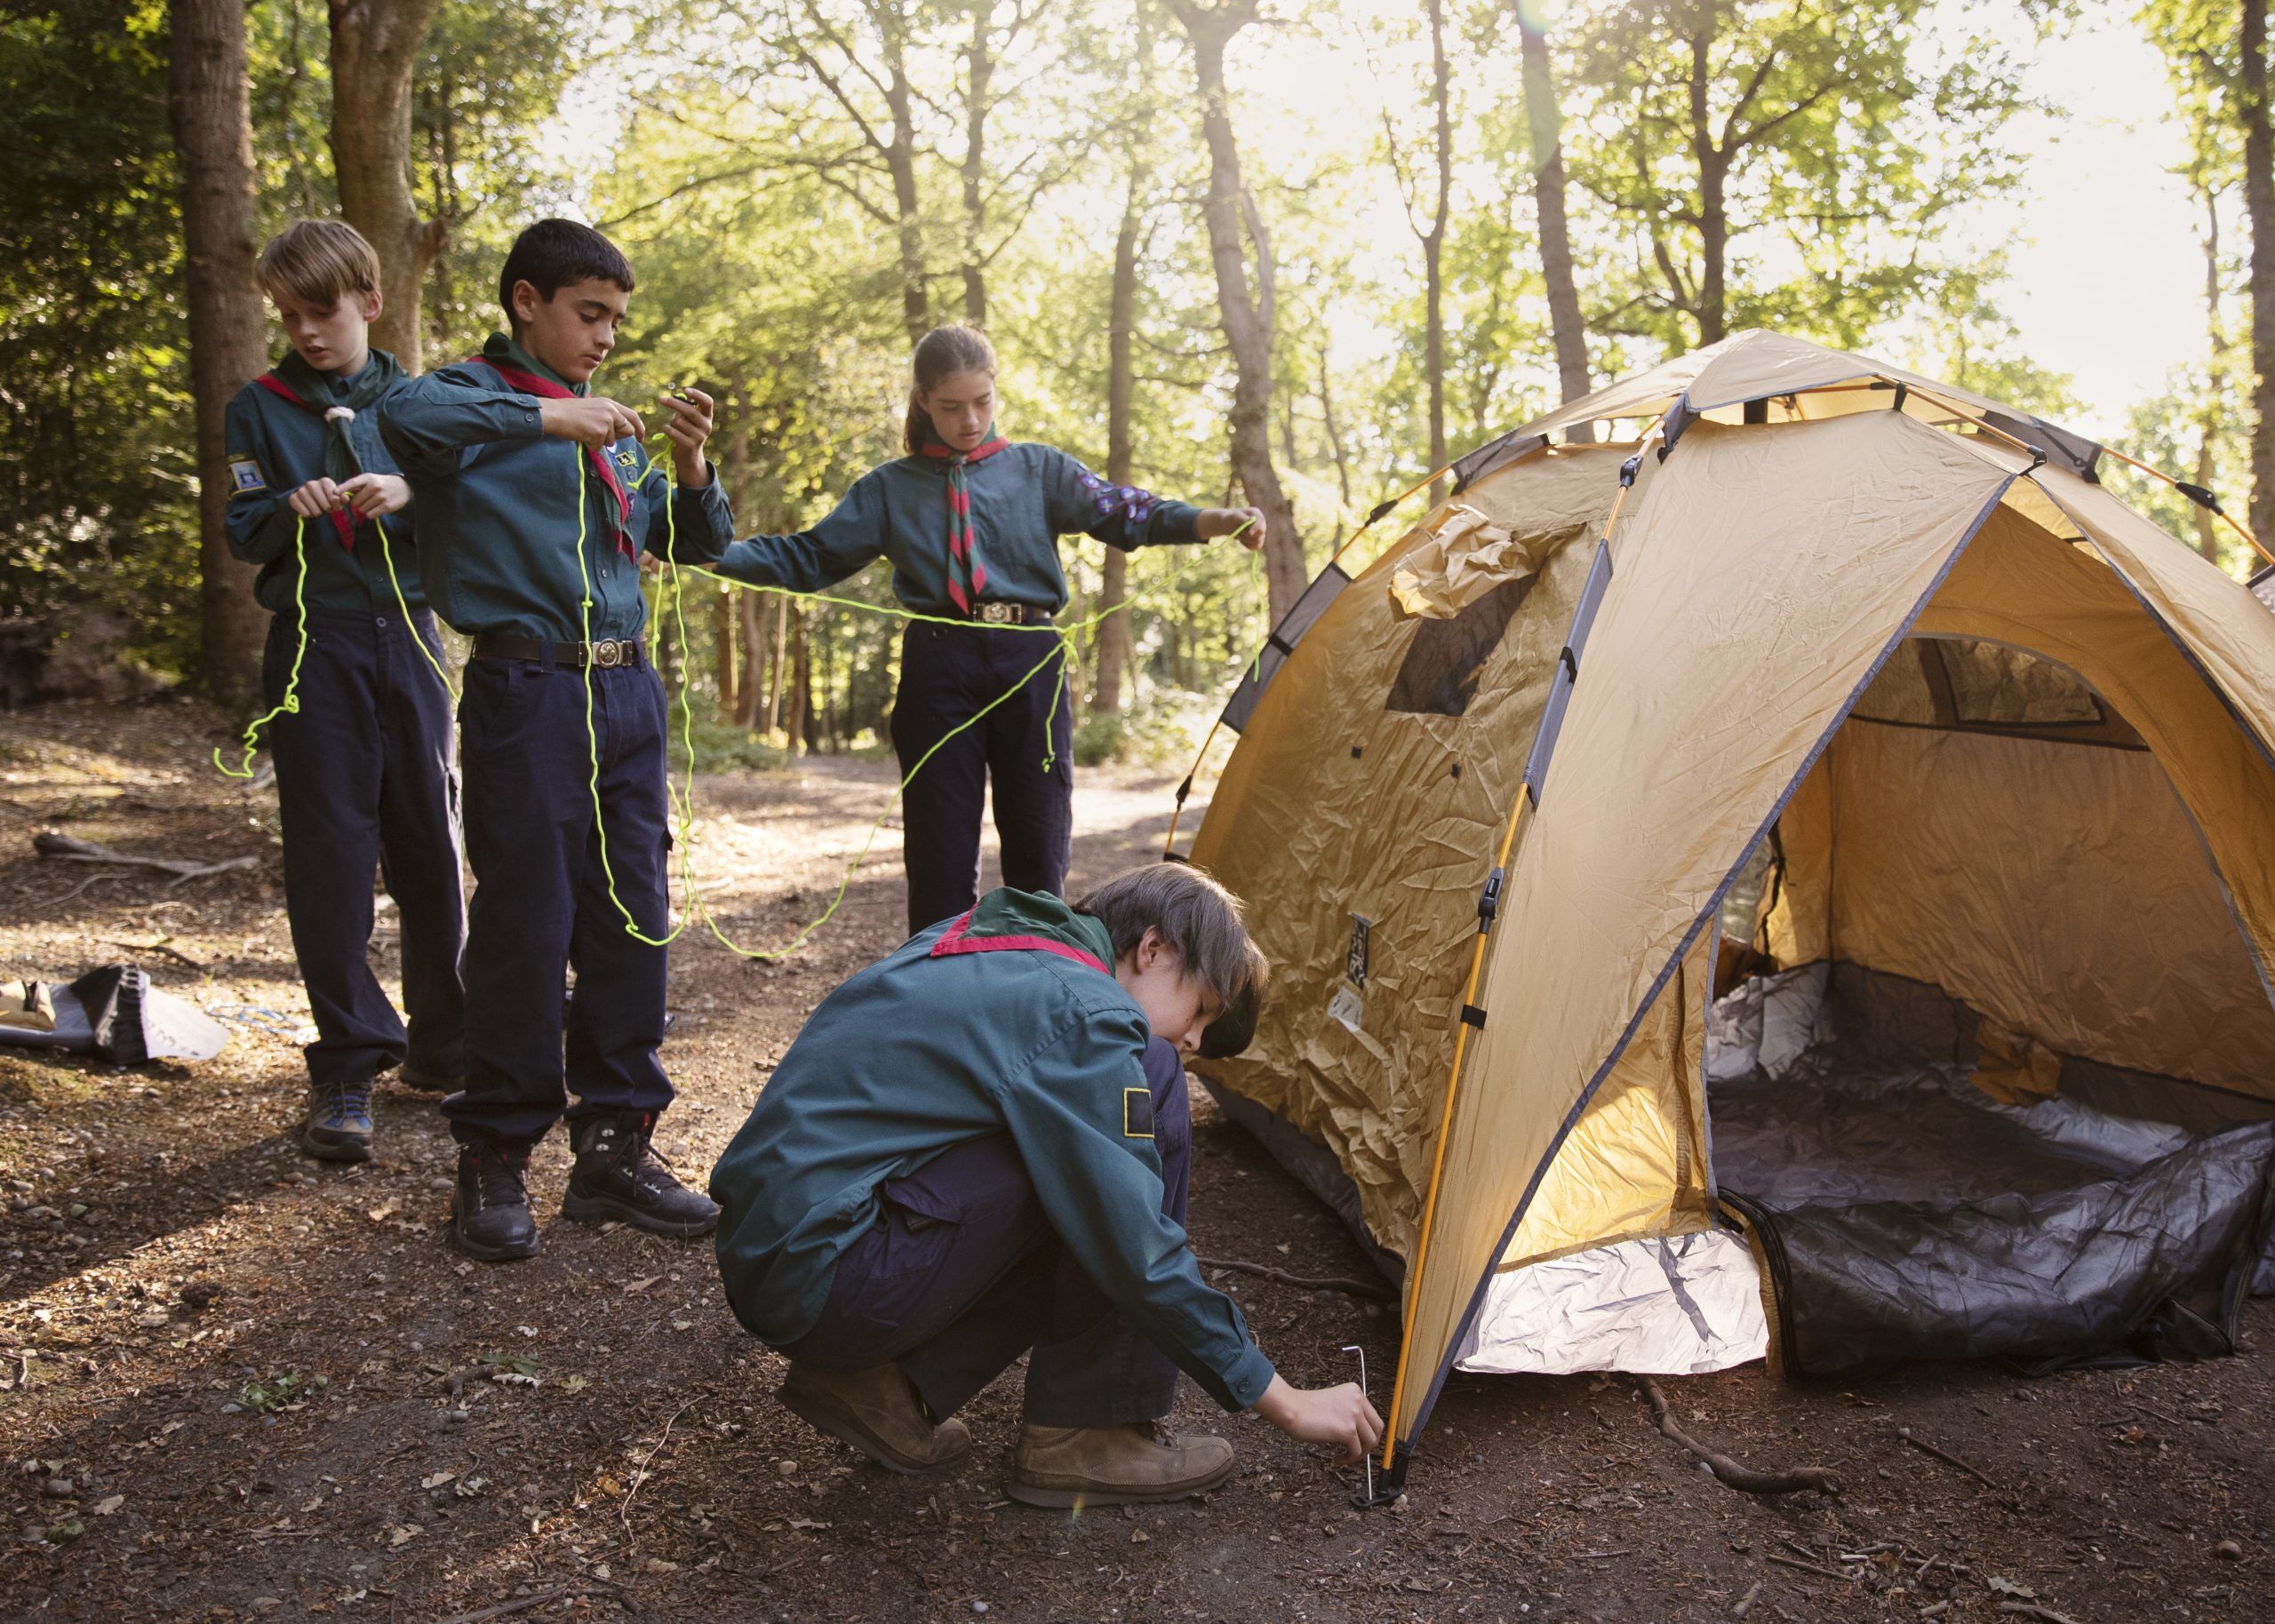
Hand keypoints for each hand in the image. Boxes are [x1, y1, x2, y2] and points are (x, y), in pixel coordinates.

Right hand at [286, 477, 342, 518]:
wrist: (306, 500)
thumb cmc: (325, 499)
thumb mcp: (336, 499)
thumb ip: (342, 499)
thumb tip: (345, 498)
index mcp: (325, 481)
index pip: (335, 499)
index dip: (336, 506)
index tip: (333, 504)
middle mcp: (312, 484)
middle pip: (326, 506)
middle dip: (327, 510)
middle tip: (324, 507)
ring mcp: (301, 490)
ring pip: (316, 512)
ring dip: (318, 513)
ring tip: (317, 508)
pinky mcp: (293, 498)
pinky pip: (306, 514)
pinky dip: (309, 515)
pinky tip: (308, 510)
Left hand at [338, 472, 409, 518]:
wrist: (404, 487)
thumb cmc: (382, 483)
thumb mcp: (371, 479)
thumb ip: (357, 485)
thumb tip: (340, 493)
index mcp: (368, 478)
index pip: (353, 483)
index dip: (342, 488)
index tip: (335, 493)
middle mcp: (374, 486)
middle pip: (355, 502)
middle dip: (356, 504)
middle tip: (363, 501)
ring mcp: (381, 497)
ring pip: (362, 509)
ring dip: (364, 509)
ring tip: (372, 504)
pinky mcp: (387, 506)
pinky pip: (370, 515)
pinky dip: (370, 514)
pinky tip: (376, 509)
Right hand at [542, 395, 646, 450]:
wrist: (555, 414)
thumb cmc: (571, 413)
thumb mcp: (594, 409)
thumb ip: (609, 418)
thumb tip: (625, 432)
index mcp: (609, 404)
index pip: (633, 416)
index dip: (640, 428)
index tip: (641, 438)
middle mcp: (611, 410)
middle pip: (628, 430)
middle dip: (617, 437)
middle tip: (601, 436)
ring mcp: (606, 421)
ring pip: (612, 441)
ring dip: (599, 441)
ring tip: (585, 431)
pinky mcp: (599, 431)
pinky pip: (599, 446)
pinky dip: (590, 445)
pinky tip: (581, 435)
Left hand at [659, 387, 715, 487]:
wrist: (689, 456)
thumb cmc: (686, 432)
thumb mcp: (690, 419)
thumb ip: (686, 408)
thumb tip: (676, 396)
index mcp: (707, 417)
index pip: (707, 402)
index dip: (697, 394)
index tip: (684, 389)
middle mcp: (706, 426)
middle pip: (689, 410)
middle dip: (673, 403)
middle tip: (661, 399)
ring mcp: (699, 437)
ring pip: (677, 421)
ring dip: (671, 423)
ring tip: (674, 428)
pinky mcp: (689, 445)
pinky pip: (672, 431)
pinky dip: (667, 430)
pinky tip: (669, 433)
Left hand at [1201, 506, 1265, 548]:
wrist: (1229, 525)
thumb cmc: (1231, 519)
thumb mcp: (1234, 517)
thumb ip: (1242, 519)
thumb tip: (1250, 521)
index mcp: (1256, 513)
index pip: (1260, 521)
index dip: (1256, 528)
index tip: (1249, 533)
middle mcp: (1261, 522)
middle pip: (1261, 532)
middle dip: (1248, 535)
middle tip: (1240, 533)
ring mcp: (1261, 532)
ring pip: (1258, 541)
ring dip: (1246, 540)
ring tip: (1239, 536)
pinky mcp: (1258, 540)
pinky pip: (1257, 546)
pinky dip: (1248, 546)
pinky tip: (1242, 541)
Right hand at [1251, 1375, 1382, 1464]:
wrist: (1291, 1409)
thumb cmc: (1305, 1409)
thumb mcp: (1334, 1403)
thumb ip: (1348, 1412)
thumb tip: (1360, 1435)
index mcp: (1355, 1391)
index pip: (1372, 1415)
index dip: (1368, 1432)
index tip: (1358, 1441)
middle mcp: (1358, 1400)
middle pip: (1377, 1428)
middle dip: (1369, 1444)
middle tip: (1356, 1452)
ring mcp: (1354, 1415)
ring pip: (1370, 1442)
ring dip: (1359, 1454)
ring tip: (1345, 1457)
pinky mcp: (1348, 1430)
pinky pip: (1356, 1451)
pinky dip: (1348, 1459)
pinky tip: (1336, 1459)